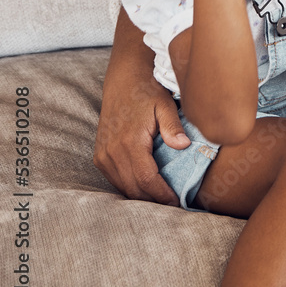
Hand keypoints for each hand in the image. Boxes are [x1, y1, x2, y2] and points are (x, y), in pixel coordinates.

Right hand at [94, 77, 189, 204]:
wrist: (123, 80)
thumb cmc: (148, 91)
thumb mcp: (165, 104)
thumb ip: (172, 126)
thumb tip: (183, 145)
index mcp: (129, 142)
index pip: (146, 179)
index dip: (161, 194)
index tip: (177, 202)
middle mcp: (111, 152)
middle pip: (133, 188)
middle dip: (153, 200)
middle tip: (173, 206)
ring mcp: (103, 155)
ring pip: (122, 187)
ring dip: (141, 196)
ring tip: (162, 200)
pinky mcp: (100, 156)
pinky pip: (115, 179)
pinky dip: (130, 186)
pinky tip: (146, 188)